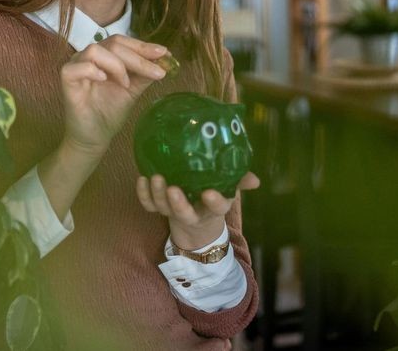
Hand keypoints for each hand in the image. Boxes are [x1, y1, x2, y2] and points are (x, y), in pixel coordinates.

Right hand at [60, 35, 168, 154]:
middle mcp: (89, 57)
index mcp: (104, 56)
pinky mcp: (67, 80)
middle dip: (138, 57)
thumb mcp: (133, 89)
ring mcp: (76, 66)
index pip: (122, 42)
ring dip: (117, 65)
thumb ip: (144, 73)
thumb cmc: (111, 112)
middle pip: (113, 44)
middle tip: (157, 71)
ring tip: (126, 84)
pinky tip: (104, 79)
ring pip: (95, 50)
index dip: (142, 46)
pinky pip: (79, 66)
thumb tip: (165, 59)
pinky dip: (93, 70)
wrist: (95, 137)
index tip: (164, 53)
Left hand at [135, 172, 261, 249]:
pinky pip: (149, 205)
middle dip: (177, 203)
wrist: (196, 220)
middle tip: (172, 188)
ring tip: (155, 177)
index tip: (208, 193)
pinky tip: (141, 178)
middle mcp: (193, 213)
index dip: (213, 202)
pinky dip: (143, 194)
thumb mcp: (229, 189)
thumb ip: (240, 181)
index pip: (217, 207)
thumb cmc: (213, 195)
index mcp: (214, 208)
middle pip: (184, 213)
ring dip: (158, 194)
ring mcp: (174, 212)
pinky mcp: (159, 209)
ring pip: (164, 208)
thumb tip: (256, 180)